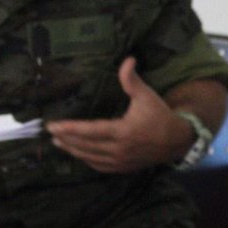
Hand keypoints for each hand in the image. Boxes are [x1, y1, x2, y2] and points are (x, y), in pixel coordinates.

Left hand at [46, 57, 188, 173]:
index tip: (53, 125)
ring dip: (73, 150)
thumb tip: (127, 59)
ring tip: (58, 143)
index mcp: (123, 131)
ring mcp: (120, 161)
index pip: (90, 131)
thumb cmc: (160, 116)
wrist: (177, 140)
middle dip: (66, 139)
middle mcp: (119, 149)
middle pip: (85, 146)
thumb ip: (132, 80)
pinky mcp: (123, 168)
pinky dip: (86, 160)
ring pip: (90, 157)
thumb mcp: (146, 95)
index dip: (70, 128)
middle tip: (50, 133)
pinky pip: (99, 166)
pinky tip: (78, 154)